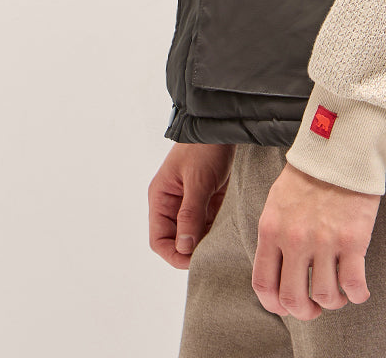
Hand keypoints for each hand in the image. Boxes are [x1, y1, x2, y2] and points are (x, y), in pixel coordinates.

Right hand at [148, 141, 235, 268]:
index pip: (159, 239)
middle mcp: (172, 203)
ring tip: (221, 244)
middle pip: (176, 239)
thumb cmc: (204, 147)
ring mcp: (190, 201)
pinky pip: (208, 222)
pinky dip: (215, 229)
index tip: (193, 260)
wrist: (223, 125)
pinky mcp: (207, 198)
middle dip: (191, 249)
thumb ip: (190, 214)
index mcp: (161, 198)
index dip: (173, 254)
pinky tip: (226, 232)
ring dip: (205, 240)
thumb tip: (184, 247)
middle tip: (211, 254)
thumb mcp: (197, 181)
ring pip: (193, 233)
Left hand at [252, 160, 380, 320]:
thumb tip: (278, 270)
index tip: (287, 307)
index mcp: (271, 229)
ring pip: (325, 296)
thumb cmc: (310, 173)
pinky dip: (357, 295)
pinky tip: (359, 291)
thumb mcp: (278, 201)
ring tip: (339, 293)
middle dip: (305, 312)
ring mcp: (324, 240)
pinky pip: (353, 284)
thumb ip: (274, 234)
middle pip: (292, 299)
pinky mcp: (353, 238)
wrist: (341, 148)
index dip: (275, 306)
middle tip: (315, 308)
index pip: (263, 285)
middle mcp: (294, 239)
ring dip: (333, 302)